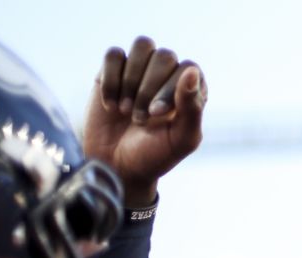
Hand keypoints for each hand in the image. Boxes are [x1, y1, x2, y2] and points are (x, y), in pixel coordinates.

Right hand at [83, 36, 207, 206]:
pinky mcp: (113, 71)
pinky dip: (110, 80)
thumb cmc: (154, 155)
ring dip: (131, 79)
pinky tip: (110, 106)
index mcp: (191, 90)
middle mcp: (168, 75)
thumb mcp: (180, 139)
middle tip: (139, 119)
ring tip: (125, 110)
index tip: (156, 114)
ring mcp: (141, 70)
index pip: (189, 68)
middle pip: (164, 56)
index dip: (171, 89)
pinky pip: (114, 55)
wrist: (116, 168)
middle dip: (148, 89)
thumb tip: (191, 71)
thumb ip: (192, 108)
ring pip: (142, 46)